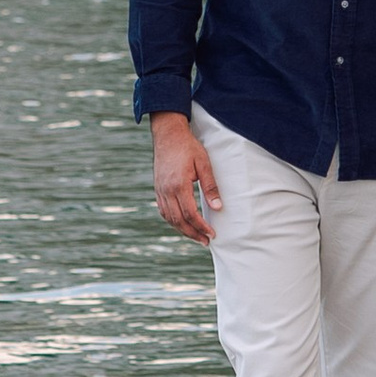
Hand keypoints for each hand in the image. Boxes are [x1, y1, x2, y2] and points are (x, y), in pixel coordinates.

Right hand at [151, 114, 220, 245]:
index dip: (201, 227)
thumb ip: (210, 186)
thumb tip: (218, 208)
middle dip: (193, 233)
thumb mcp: (203, 163)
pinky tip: (182, 224)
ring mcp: (160, 190)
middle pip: (178, 220)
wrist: (168, 134)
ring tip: (196, 236)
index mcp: (179, 185)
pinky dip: (173, 221)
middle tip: (206, 241)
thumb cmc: (188, 147)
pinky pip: (164, 211)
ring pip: (169, 218)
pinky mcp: (157, 188)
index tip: (212, 234)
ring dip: (183, 230)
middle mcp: (166, 190)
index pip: (190, 214)